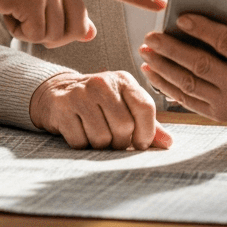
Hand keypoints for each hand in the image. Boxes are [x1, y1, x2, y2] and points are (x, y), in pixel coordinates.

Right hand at [0, 0, 165, 47]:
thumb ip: (69, 6)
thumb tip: (90, 32)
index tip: (162, 2)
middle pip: (78, 28)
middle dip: (53, 34)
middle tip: (29, 17)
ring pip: (56, 34)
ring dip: (33, 31)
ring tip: (17, 8)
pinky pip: (36, 33)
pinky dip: (19, 30)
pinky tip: (8, 10)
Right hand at [29, 70, 172, 149]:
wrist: (58, 92)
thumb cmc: (99, 103)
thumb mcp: (124, 105)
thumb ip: (147, 123)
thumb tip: (169, 143)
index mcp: (123, 80)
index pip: (145, 107)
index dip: (146, 132)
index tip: (140, 144)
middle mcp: (103, 82)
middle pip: (124, 126)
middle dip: (121, 143)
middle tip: (113, 140)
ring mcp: (81, 93)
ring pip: (102, 138)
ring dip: (100, 146)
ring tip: (95, 134)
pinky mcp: (62, 107)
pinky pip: (80, 141)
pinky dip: (81, 144)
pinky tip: (79, 131)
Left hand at [139, 0, 226, 129]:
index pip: (226, 43)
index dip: (203, 29)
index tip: (181, 17)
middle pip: (200, 65)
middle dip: (172, 50)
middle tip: (151, 36)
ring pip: (189, 85)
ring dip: (163, 68)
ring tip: (146, 52)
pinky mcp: (217, 113)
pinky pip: (187, 100)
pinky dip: (166, 86)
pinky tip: (152, 72)